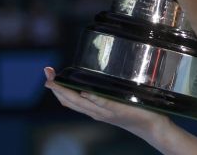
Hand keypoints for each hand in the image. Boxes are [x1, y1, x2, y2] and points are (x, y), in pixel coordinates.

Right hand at [44, 67, 167, 135]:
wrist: (150, 123)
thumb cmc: (133, 108)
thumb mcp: (113, 99)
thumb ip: (104, 90)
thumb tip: (97, 72)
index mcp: (93, 109)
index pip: (69, 100)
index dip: (56, 88)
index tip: (48, 74)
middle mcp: (96, 112)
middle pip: (70, 101)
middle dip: (56, 87)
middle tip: (46, 73)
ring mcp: (106, 112)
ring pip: (82, 103)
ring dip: (68, 91)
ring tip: (57, 81)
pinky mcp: (118, 109)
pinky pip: (104, 103)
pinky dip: (94, 98)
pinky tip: (85, 91)